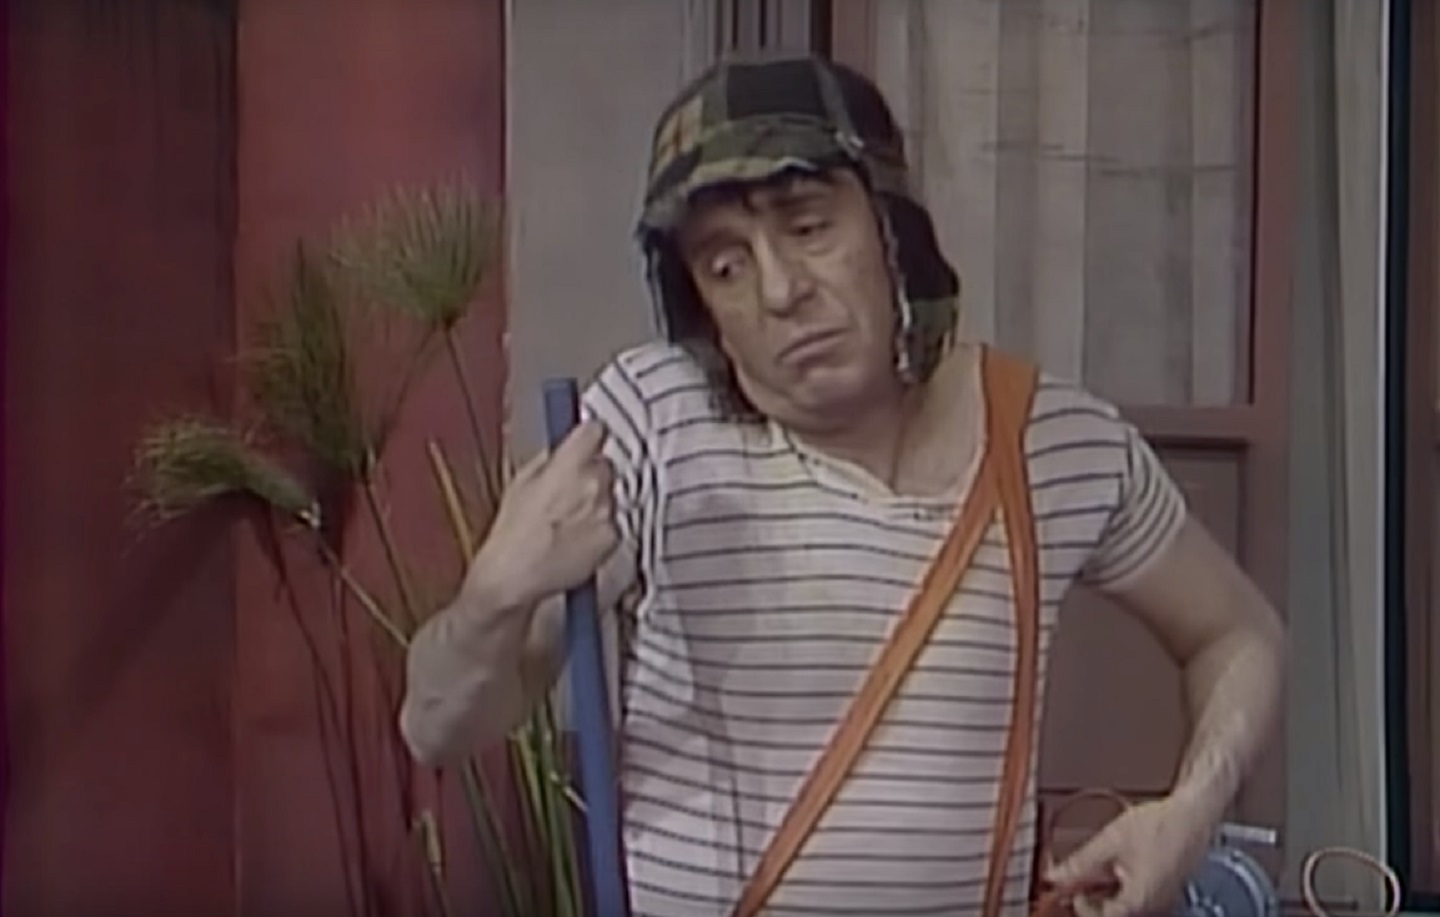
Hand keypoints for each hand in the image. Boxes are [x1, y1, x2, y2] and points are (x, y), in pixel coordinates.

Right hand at [467, 421, 618, 607]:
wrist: (516, 574)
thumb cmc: (514, 532)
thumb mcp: (521, 481)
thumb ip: (549, 459)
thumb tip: (562, 450)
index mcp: (568, 464)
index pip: (596, 430)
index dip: (589, 435)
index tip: (587, 439)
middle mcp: (593, 483)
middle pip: (605, 464)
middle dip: (590, 474)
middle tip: (566, 493)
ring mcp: (606, 510)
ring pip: (610, 495)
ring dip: (595, 503)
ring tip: (566, 521)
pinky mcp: (614, 536)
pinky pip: (612, 523)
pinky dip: (599, 529)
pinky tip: (575, 539)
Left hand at [1045, 791, 1220, 916]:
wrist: (1194, 813)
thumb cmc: (1159, 825)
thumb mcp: (1110, 841)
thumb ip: (1079, 864)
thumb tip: (1054, 877)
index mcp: (1139, 902)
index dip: (1083, 906)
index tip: (1071, 888)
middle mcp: (1154, 907)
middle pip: (1115, 913)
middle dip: (1093, 899)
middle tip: (1081, 879)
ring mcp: (1162, 900)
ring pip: (1127, 905)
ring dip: (1107, 891)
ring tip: (1101, 867)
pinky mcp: (1166, 890)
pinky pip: (1139, 896)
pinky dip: (1123, 885)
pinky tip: (1118, 865)